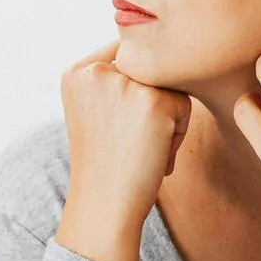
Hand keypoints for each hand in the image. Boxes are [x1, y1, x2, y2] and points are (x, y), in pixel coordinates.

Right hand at [59, 40, 192, 231]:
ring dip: (167, 118)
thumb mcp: (94, 112)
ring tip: (145, 149)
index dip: (135, 89)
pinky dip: (178, 134)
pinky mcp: (153, 101)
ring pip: (168, 86)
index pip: (125, 56)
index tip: (125, 125)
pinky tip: (157, 156)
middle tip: (135, 142)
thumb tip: (159, 53)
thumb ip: (112, 80)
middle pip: (149, 70)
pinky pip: (183, 106)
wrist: (105, 207)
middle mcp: (96, 71)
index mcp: (77, 72)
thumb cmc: (106, 165)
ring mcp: (124, 84)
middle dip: (151, 104)